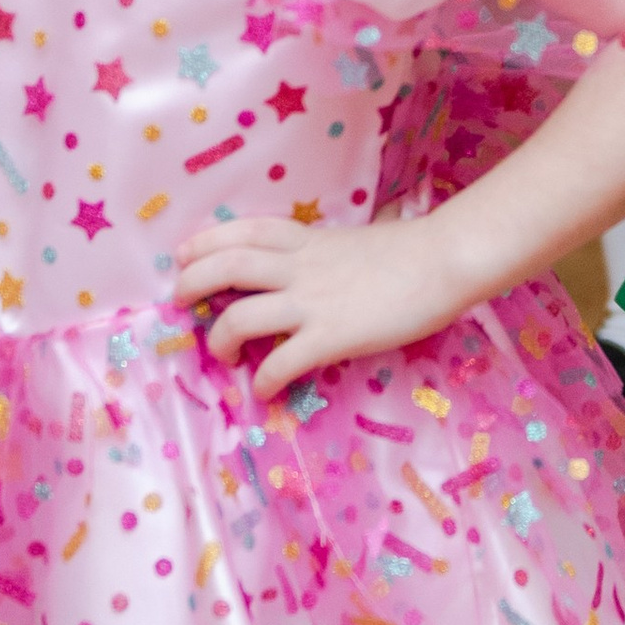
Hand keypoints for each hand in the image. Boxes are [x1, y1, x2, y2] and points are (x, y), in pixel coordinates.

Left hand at [173, 208, 471, 395]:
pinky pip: (280, 363)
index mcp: (308, 240)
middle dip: (191, 283)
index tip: (184, 255)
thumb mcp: (354, 241)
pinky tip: (263, 392)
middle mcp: (300, 267)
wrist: (444, 261)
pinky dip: (263, 381)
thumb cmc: (411, 251)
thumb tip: (311, 266)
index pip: (244, 232)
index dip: (206, 242)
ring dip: (218, 338)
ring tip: (218, 353)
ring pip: (240, 316)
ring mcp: (312, 302)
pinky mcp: (330, 337)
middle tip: (180, 301)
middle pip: (226, 267)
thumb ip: (324, 253)